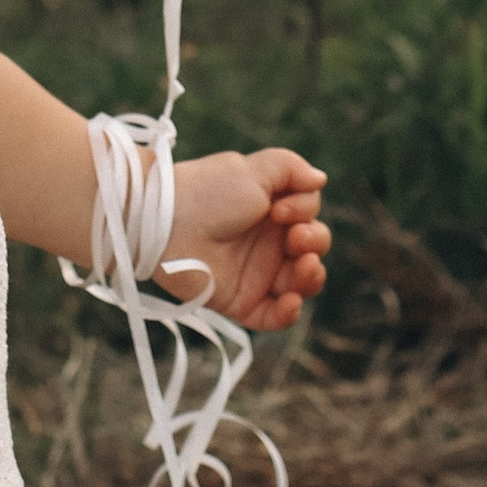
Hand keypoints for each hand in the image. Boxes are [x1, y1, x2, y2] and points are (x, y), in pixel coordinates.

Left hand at [161, 147, 328, 333]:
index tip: (281, 209)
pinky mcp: (240, 302)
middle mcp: (266, 244)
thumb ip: (291, 169)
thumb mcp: (255, 169)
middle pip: (311, 253)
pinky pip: (273, 317)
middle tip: (294, 237)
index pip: (309, 219)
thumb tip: (320, 179)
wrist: (165, 221)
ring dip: (311, 277)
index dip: (306, 214)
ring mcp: (254, 274)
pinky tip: (292, 302)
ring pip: (300, 285)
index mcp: (270, 212)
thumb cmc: (209, 191)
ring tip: (303, 265)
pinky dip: (289, 313)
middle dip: (314, 244)